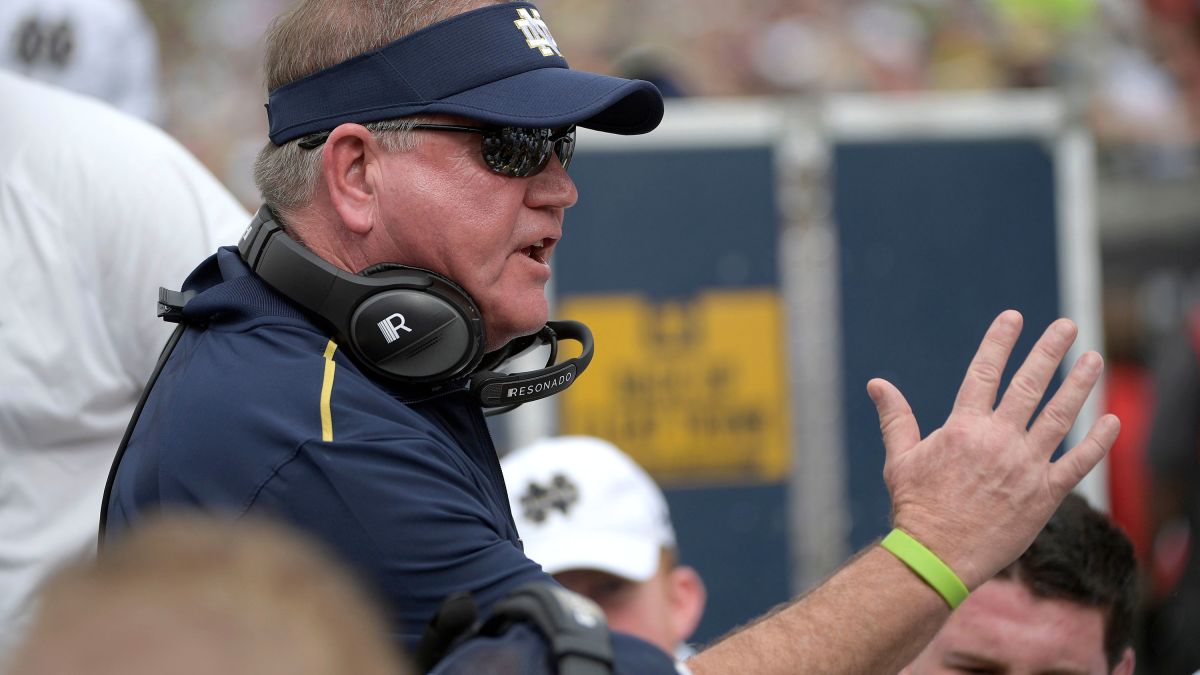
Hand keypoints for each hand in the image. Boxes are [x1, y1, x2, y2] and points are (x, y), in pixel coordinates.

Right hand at [867, 310, 1118, 587]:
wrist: (937, 555)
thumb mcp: (900, 457)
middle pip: (1030, 385)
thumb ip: (896, 417)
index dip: (1000, 342)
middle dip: (1050, 351)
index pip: (985, 372)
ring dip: (1079, 385)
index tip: (1014, 317)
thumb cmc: (915, 507)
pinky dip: (1098, 442)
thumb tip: (876, 384)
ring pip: (1060, 416)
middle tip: (1067, 327)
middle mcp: (998, 439)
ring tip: (1093, 359)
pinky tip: (1111, 420)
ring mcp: (1025, 466)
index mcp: (963, 427)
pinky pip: (1077, 462)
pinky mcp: (1044, 494)